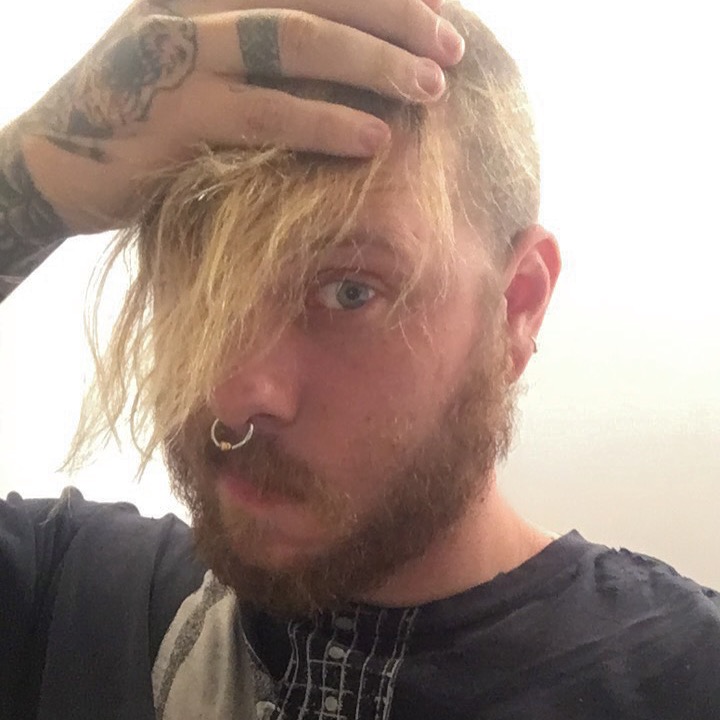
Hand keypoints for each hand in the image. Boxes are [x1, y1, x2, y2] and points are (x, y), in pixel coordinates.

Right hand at [16, 0, 464, 233]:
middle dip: (395, 16)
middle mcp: (194, 2)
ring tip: (431, 88)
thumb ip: (259, 55)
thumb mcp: (200, 71)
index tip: (439, 8)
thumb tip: (344, 63)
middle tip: (453, 46)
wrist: (60, 164)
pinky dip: (326, 123)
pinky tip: (375, 138)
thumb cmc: (145, 121)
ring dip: (374, 63)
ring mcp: (180, 52)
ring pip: (298, 42)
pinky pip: (267, 112)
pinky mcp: (175, 112)